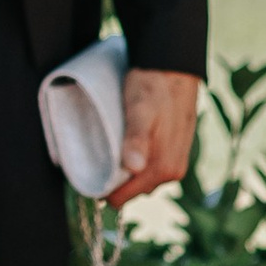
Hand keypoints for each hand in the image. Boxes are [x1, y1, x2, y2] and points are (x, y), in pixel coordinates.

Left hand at [109, 67, 201, 207]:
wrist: (175, 67)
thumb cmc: (152, 86)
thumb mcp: (139, 110)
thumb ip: (136, 139)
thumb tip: (134, 167)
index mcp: (164, 168)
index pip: (123, 198)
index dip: (104, 189)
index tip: (88, 173)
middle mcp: (173, 172)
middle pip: (133, 191)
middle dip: (115, 180)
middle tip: (99, 155)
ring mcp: (176, 163)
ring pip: (141, 180)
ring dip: (126, 171)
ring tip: (113, 148)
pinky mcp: (176, 153)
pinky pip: (150, 169)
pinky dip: (137, 163)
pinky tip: (128, 145)